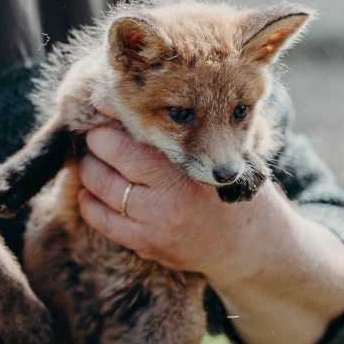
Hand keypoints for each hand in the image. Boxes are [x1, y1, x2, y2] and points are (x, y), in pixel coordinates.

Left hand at [76, 126, 265, 284]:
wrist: (255, 244)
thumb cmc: (230, 183)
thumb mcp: (214, 147)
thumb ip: (169, 122)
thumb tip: (106, 97)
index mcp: (191, 165)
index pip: (129, 143)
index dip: (105, 131)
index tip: (101, 124)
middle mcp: (173, 197)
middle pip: (111, 165)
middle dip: (94, 148)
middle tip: (93, 141)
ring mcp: (160, 224)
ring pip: (103, 191)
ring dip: (89, 173)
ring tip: (90, 163)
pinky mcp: (150, 245)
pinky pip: (104, 223)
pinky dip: (90, 206)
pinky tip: (89, 195)